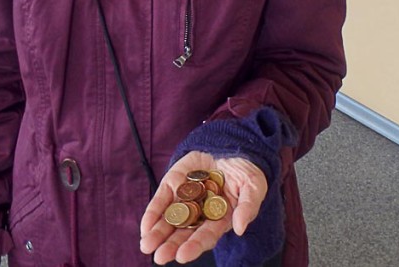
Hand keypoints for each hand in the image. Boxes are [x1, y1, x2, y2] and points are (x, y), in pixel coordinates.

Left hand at [139, 152, 266, 264]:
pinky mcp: (174, 183)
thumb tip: (240, 228)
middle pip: (184, 233)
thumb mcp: (253, 186)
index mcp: (220, 218)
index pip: (206, 235)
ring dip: (157, 234)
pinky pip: (161, 200)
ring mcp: (185, 198)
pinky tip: (145, 226)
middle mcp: (200, 212)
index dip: (195, 246)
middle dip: (171, 245)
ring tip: (147, 246)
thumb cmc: (246, 169)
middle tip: (160, 257)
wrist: (232, 143)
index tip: (183, 256)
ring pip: (169, 220)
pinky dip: (152, 213)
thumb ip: (248, 207)